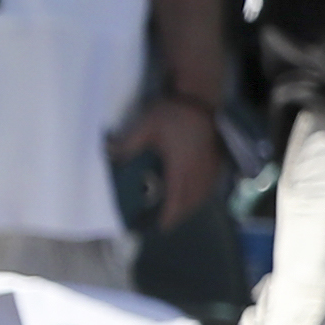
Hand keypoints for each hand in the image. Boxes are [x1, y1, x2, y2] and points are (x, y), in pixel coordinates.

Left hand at [120, 92, 231, 227]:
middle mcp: (198, 170)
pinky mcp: (216, 158)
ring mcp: (210, 165)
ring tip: (177, 212)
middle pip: (191, 201)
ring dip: (190, 206)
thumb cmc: (172, 112)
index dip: (169, 215)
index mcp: (181, 166)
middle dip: (179, 215)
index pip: (176, 198)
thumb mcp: (145, 126)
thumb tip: (108, 154)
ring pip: (203, 194)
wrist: (200, 97)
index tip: (161, 227)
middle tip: (165, 223)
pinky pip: (211, 184)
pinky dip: (201, 194)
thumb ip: (127, 144)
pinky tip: (194, 194)